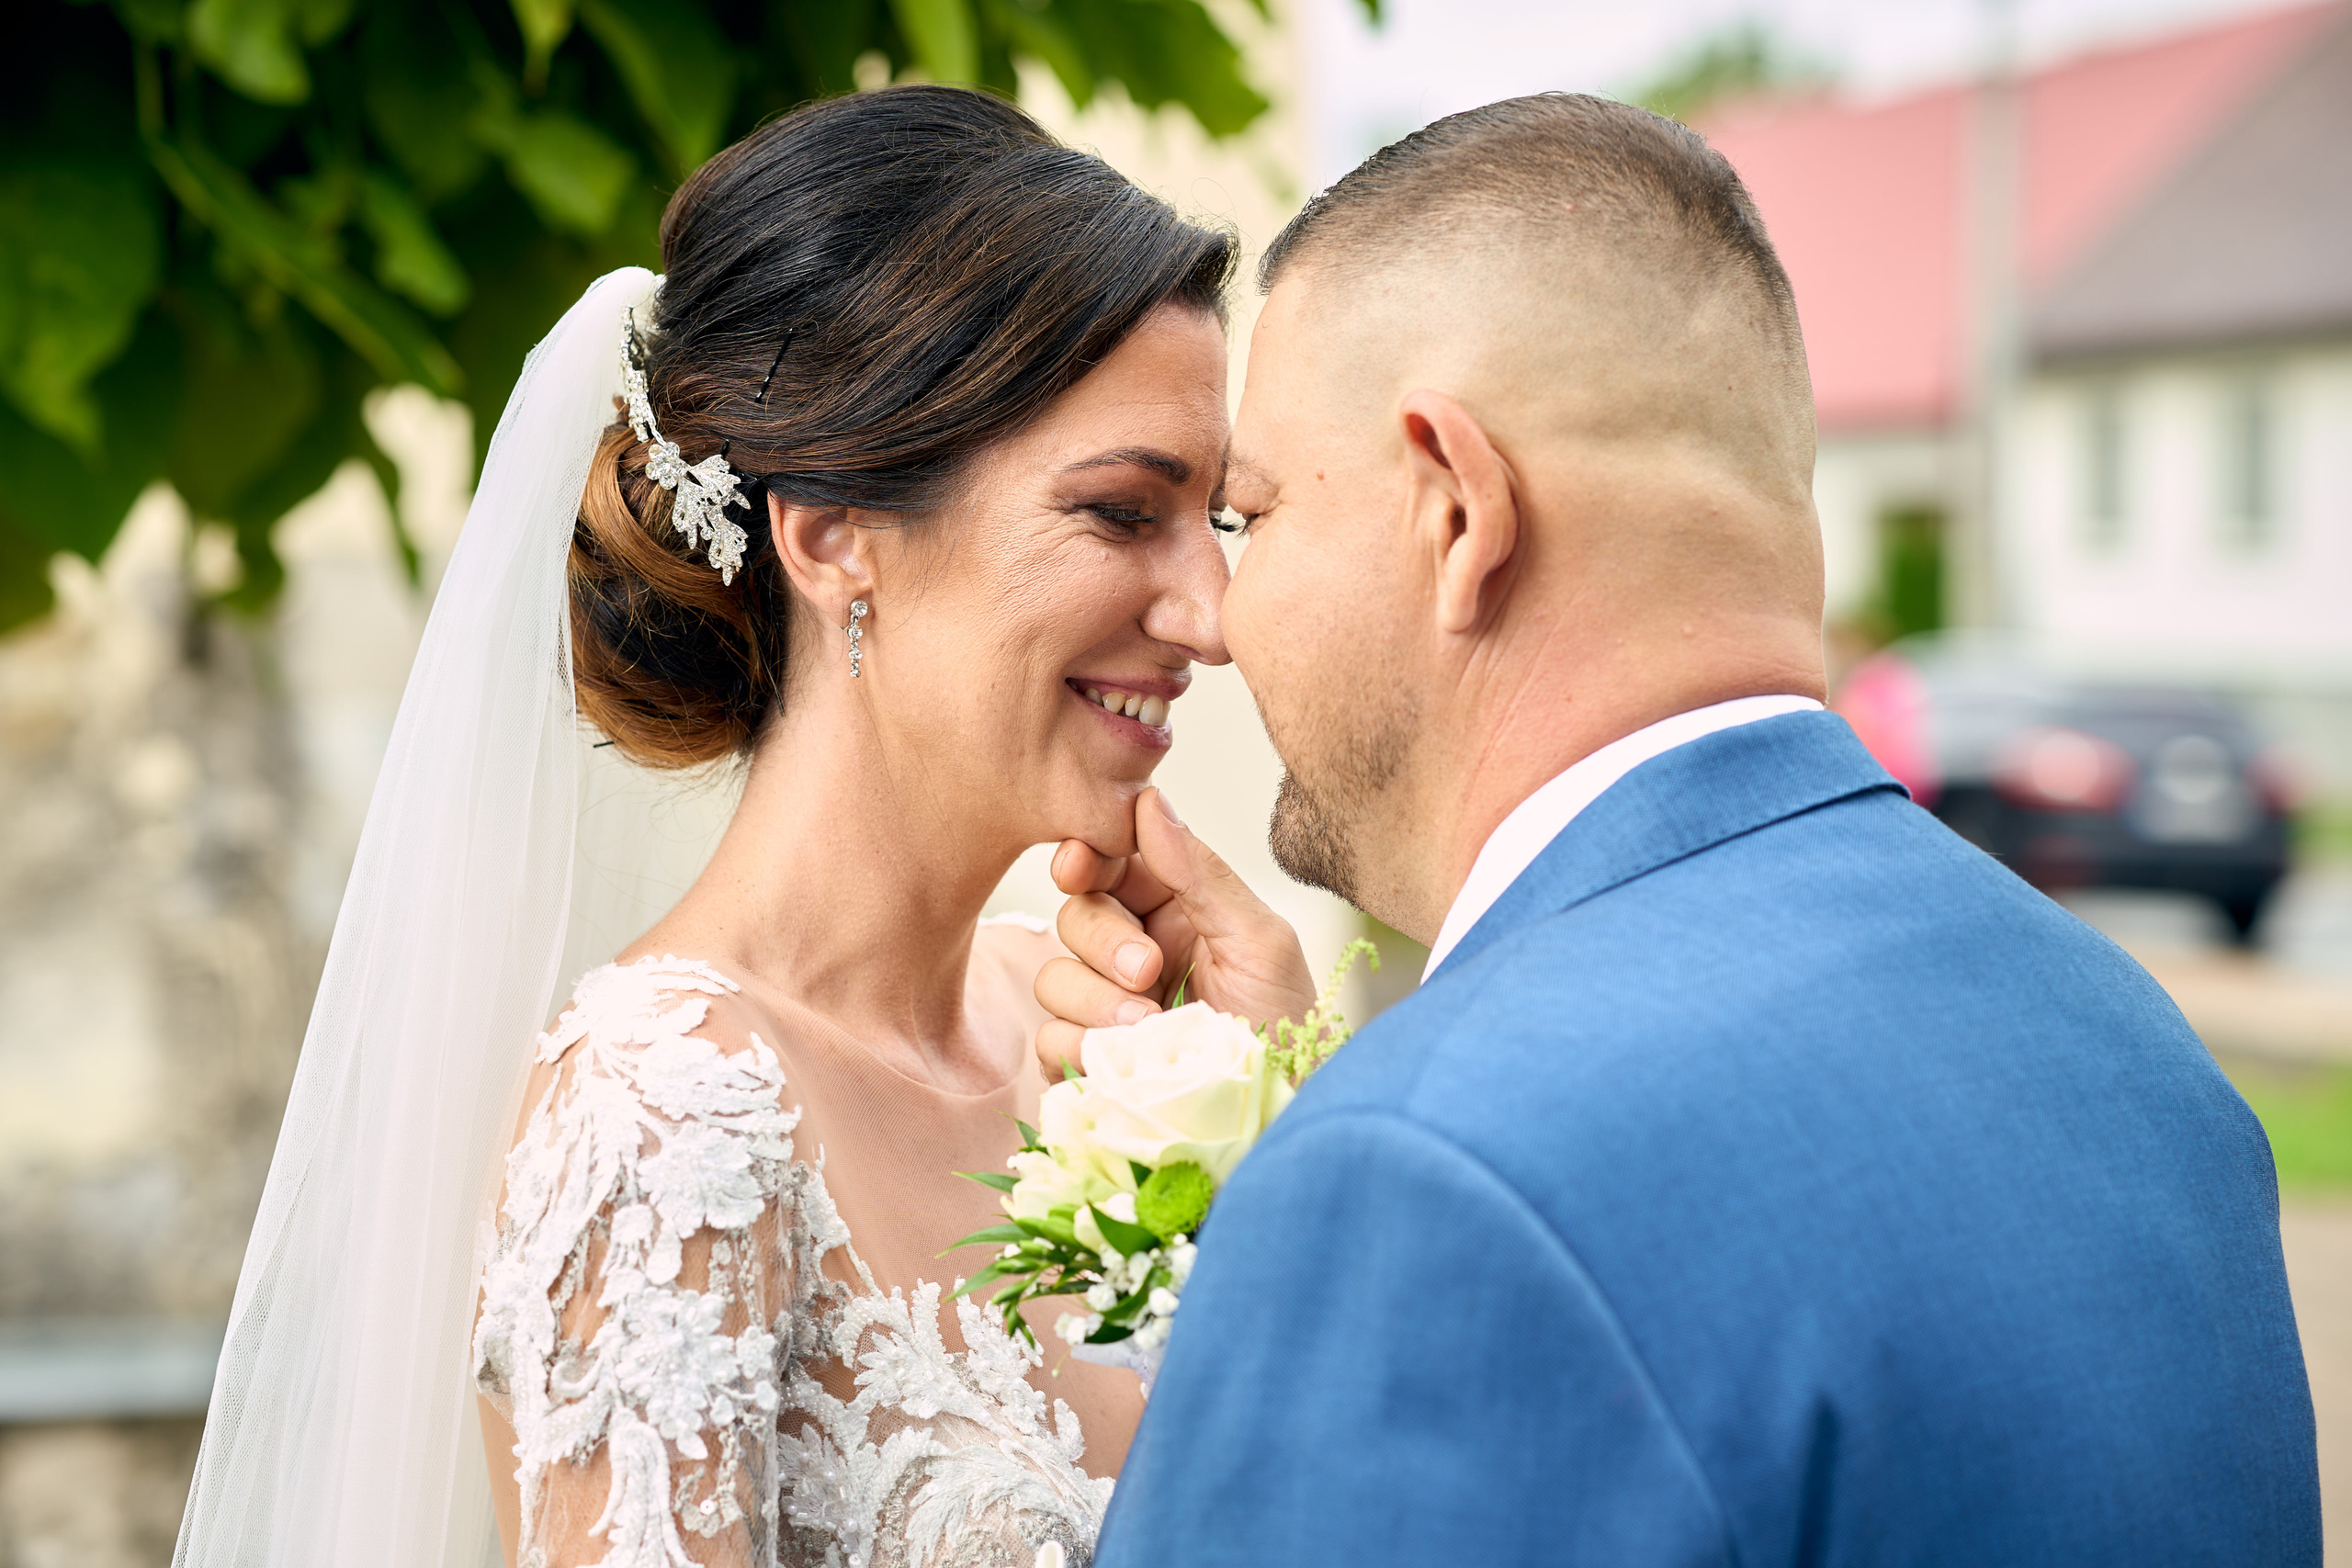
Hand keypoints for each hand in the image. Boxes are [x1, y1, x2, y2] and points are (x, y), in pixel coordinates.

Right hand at [1034, 786, 1315, 1079]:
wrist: (1278, 1120)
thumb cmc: (1287, 1032)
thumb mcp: (1260, 943)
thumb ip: (1200, 872)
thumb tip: (1149, 799)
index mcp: (1181, 912)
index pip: (1113, 864)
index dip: (1086, 858)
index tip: (1078, 864)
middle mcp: (1139, 954)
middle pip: (1076, 914)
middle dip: (1104, 939)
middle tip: (1149, 970)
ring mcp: (1110, 1010)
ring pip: (1055, 976)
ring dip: (1096, 998)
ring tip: (1150, 1027)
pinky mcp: (1091, 1063)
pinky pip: (1049, 1036)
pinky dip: (1081, 1044)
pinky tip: (1126, 1059)